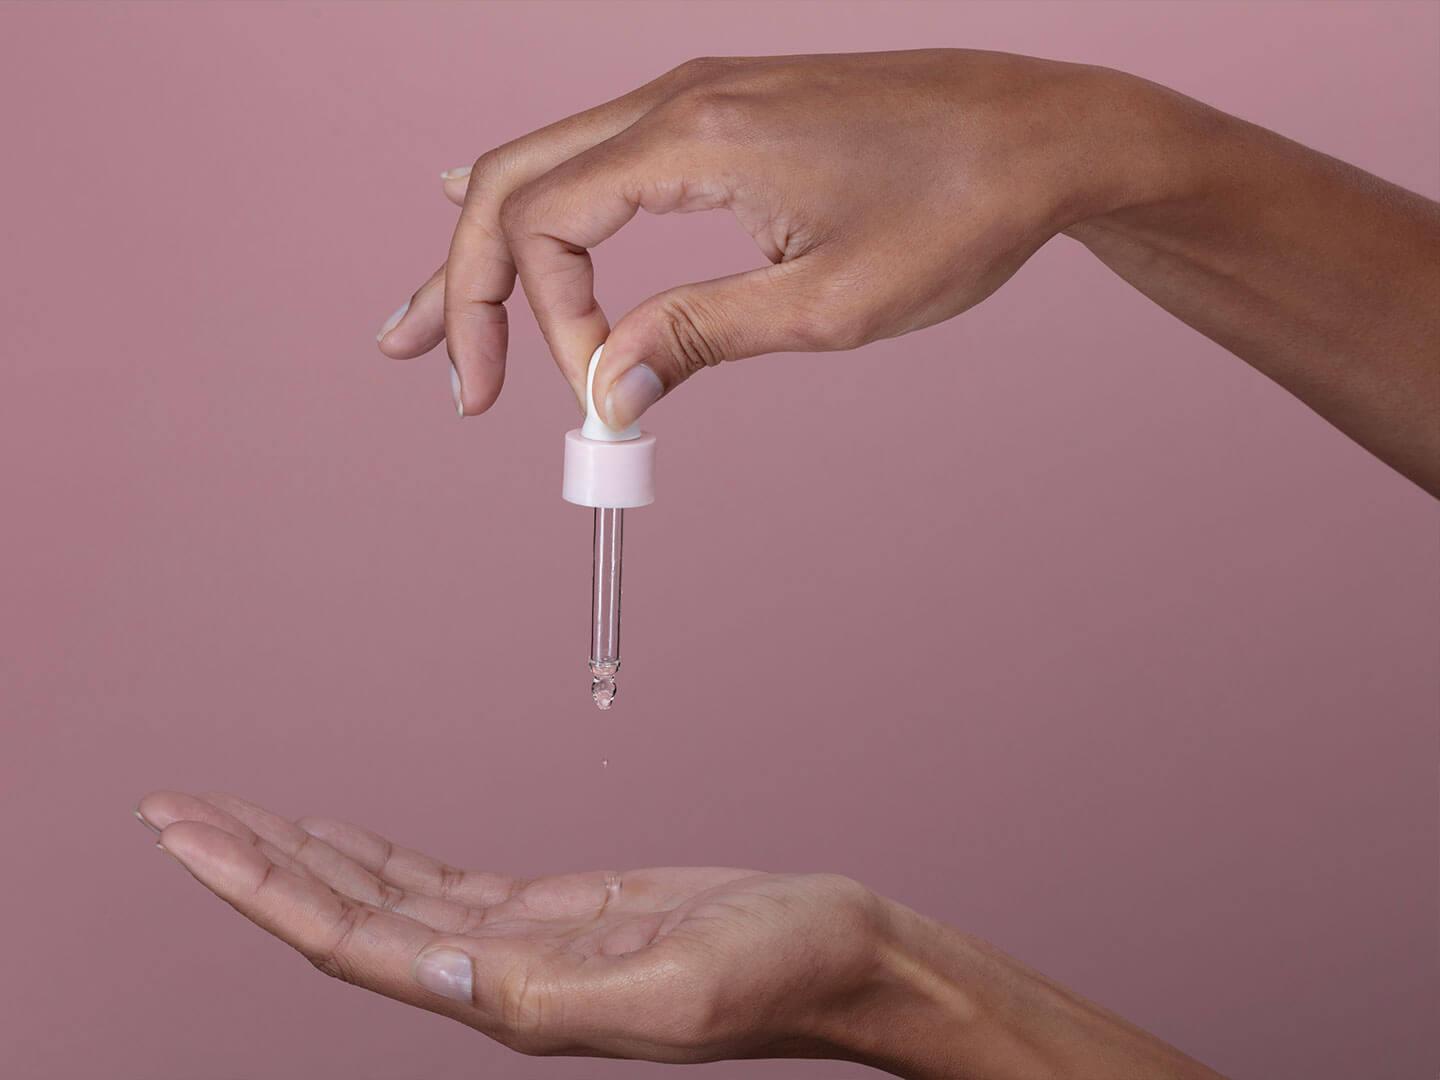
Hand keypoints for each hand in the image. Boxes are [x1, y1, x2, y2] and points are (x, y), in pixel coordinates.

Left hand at [136, 791, 888, 1061]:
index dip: (261, 889)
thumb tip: (437, 974)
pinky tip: (345, 838)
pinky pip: (440, 883)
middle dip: (254, 862)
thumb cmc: (782, 971)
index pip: (351, 941)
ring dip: (304, 855)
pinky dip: (379, 855)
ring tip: (234, 817)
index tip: (189, 836)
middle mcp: (498, 977)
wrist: (842, 953)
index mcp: (513, 1000)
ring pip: (384, 896)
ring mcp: (523, 945)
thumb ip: (549, 992)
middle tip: (173, 810)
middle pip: (344, 915)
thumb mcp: (675, 987)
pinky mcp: (556, 912)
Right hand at [377, 50, 1148, 425]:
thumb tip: (604, 392)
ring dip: (494, 244)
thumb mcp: (830, 304)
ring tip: (438, 314)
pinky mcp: (728, 109)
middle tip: (420, 359)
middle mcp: (679, 95)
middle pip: (513, 180)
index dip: (543, 324)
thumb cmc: (959, 212)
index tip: (594, 403)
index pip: (544, 222)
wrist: (1049, 134)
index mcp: (694, 135)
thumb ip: (700, 337)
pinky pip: (605, 153)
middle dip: (464, 280)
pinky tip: (516, 220)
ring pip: (550, 162)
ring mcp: (701, 93)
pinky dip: (551, 209)